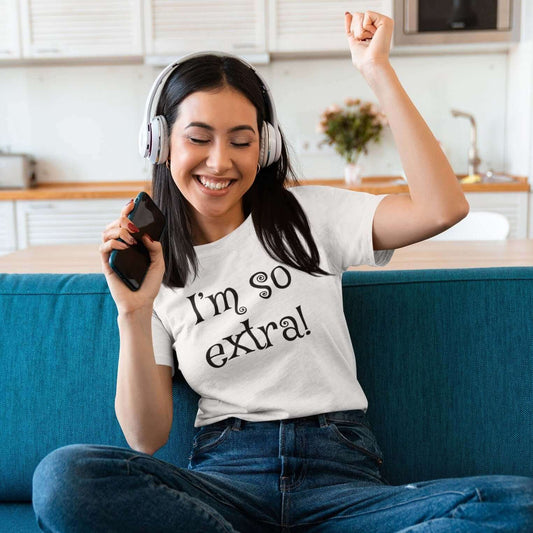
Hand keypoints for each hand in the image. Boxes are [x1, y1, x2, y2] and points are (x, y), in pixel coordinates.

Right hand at [99, 198, 164, 314]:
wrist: (141, 303)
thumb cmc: (149, 284)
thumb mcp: (159, 263)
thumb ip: (155, 248)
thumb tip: (146, 235)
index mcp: (132, 244)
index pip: (127, 223)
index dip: (127, 211)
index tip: (133, 203)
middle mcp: (121, 247)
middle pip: (114, 224)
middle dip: (123, 219)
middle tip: (133, 224)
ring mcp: (113, 255)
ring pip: (106, 233)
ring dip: (118, 230)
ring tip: (131, 239)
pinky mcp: (107, 264)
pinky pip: (103, 248)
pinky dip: (113, 243)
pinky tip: (125, 247)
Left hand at [344, 11, 392, 73]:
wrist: (371, 64)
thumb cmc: (364, 60)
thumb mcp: (354, 42)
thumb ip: (351, 29)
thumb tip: (348, 14)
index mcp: (372, 32)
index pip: (357, 21)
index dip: (352, 26)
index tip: (356, 35)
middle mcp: (378, 26)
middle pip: (357, 16)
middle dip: (356, 32)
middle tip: (365, 42)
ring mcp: (383, 23)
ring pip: (361, 15)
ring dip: (361, 31)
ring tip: (370, 40)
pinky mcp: (385, 21)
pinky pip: (367, 14)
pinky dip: (366, 27)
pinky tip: (373, 35)